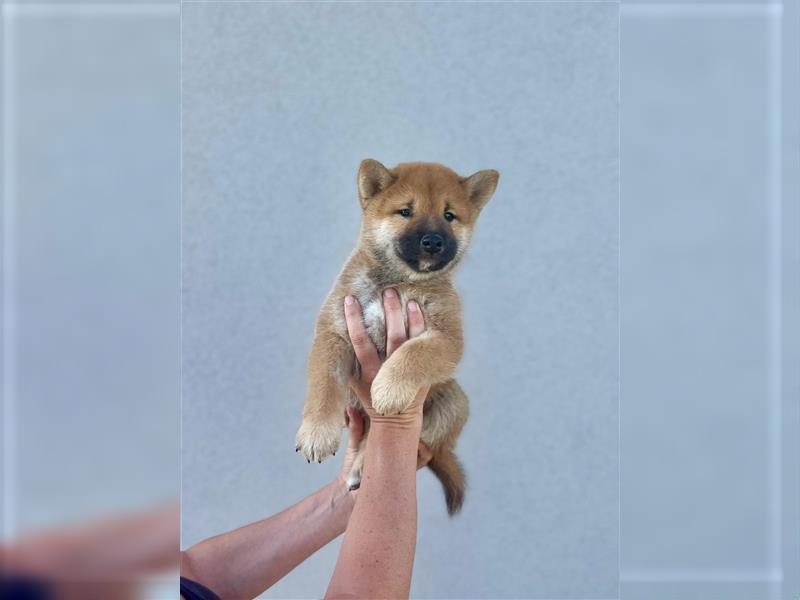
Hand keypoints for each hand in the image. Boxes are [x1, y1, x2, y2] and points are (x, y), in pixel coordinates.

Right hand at [342, 290, 432, 457]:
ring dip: (401, 315)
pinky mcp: (419, 369)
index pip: (359, 343)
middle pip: (388, 336)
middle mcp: (386, 369)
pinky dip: (418, 325)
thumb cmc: (372, 399)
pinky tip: (415, 307)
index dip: (354, 321)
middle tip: (384, 290)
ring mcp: (404, 369)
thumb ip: (346, 367)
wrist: (398, 420)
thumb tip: (330, 344)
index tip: (349, 299)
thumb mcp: (355, 386)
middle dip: (385, 312)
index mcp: (368, 373)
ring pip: (404, 338)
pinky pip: (421, 344)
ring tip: (397, 294)